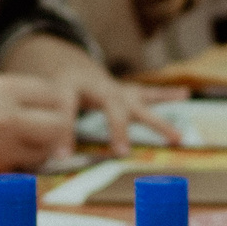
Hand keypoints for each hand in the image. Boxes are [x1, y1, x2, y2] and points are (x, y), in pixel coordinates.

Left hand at [0, 35, 175, 155]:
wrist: (62, 65)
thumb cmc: (51, 91)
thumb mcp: (42, 104)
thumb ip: (43, 128)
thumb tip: (43, 160)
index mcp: (68, 87)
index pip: (66, 108)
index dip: (63, 132)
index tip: (63, 157)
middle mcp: (97, 86)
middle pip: (111, 105)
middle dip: (117, 128)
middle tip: (121, 152)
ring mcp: (115, 87)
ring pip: (137, 102)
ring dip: (156, 120)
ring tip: (177, 137)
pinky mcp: (125, 90)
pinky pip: (147, 93)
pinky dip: (167, 94)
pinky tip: (185, 94)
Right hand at [0, 72, 73, 175]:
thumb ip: (18, 92)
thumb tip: (51, 104)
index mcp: (3, 92)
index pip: (53, 95)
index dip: (58, 98)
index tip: (54, 102)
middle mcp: (6, 121)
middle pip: (58, 126)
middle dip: (59, 125)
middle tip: (52, 124)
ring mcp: (0, 149)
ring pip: (44, 153)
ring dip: (44, 147)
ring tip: (29, 138)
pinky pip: (22, 169)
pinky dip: (23, 162)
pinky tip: (13, 151)